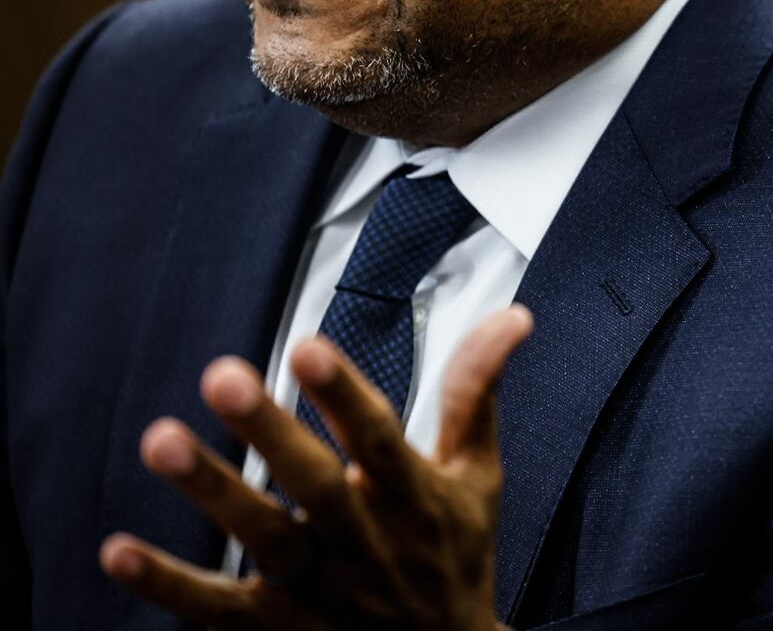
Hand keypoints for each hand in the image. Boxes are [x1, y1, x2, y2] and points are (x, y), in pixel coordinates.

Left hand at [100, 305, 533, 630]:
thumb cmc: (456, 556)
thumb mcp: (477, 476)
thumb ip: (477, 392)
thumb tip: (513, 315)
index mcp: (414, 498)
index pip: (381, 439)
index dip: (345, 395)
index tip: (307, 347)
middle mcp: (366, 544)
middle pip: (315, 486)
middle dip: (270, 431)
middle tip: (223, 374)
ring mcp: (318, 591)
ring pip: (262, 542)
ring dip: (213, 492)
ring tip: (161, 438)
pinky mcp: (274, 629)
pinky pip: (215, 609)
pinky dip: (167, 584)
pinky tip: (117, 549)